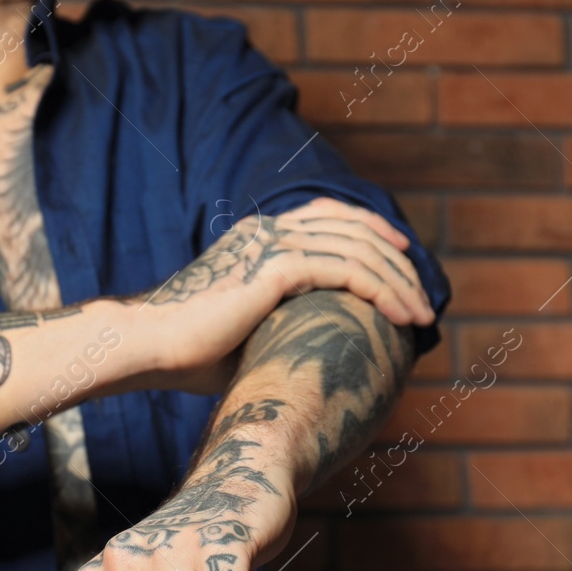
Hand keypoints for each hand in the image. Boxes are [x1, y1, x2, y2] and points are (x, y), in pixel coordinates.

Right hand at [129, 197, 432, 389]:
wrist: (148, 346)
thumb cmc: (184, 354)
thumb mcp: (243, 333)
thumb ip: (277, 325)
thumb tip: (310, 352)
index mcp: (254, 237)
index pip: (326, 217)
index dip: (369, 230)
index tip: (400, 259)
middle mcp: (265, 231)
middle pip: (351, 227)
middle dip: (395, 259)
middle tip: (423, 294)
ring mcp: (270, 245)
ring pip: (357, 249)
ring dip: (398, 281)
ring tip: (422, 314)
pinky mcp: (276, 268)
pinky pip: (348, 270)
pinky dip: (382, 292)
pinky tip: (403, 317)